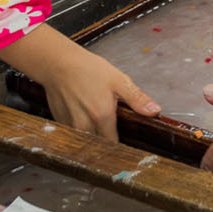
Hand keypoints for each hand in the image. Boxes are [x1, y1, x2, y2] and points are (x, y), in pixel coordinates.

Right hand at [25, 30, 160, 141]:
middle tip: (113, 135)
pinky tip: (83, 117)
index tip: (126, 146)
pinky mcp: (60, 122)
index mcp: (102, 116)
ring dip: (93, 139)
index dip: (121, 148)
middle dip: (107, 145)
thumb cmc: (88, 69)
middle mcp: (85, 125)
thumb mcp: (118, 80)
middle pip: (99, 147)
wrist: (58, 63)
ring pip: (85, 142)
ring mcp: (70, 126)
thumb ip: (137, 99)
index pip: (114, 145)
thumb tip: (155, 111)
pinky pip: (73, 134)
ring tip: (98, 125)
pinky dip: (80, 131)